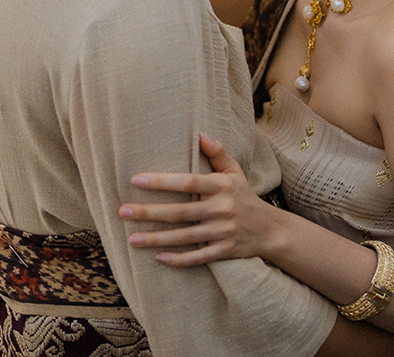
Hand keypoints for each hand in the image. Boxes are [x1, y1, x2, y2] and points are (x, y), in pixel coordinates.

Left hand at [122, 133, 286, 265]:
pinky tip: (158, 258)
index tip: (136, 179)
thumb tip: (199, 134)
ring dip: (156, 239)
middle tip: (123, 211)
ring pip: (184, 237)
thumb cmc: (245, 196)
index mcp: (222, 186)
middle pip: (180, 212)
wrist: (270, 229)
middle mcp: (222, 209)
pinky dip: (179, 260)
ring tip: (131, 238)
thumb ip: (218, 153)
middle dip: (149, 212)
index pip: (188, 182)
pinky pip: (198, 257)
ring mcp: (223, 232)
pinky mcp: (224, 252)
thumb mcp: (235, 172)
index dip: (162, 181)